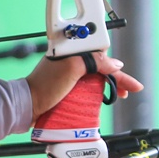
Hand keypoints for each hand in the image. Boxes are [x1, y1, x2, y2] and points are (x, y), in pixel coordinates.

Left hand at [25, 53, 144, 117]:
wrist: (28, 105)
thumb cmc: (45, 85)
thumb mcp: (72, 68)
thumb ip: (94, 62)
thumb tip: (115, 64)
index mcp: (71, 52)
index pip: (99, 54)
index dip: (114, 65)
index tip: (124, 76)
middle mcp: (71, 62)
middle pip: (100, 67)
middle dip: (116, 77)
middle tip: (130, 89)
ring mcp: (68, 75)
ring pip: (95, 78)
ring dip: (110, 85)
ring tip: (122, 94)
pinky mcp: (67, 88)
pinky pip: (87, 88)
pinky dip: (98, 92)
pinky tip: (104, 99)